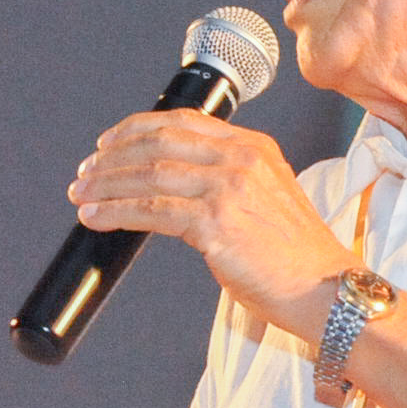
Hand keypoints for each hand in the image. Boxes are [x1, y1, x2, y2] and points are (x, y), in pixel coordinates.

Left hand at [69, 109, 352, 337]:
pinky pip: (151, 210)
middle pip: (159, 143)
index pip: (184, 121)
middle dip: (113, 156)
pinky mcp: (216, 223)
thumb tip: (172, 182)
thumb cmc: (296, 253)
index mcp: (255, 147)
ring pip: (149, 174)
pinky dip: (115, 211)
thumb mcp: (268, 195)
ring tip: (82, 195)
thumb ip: (230, 178)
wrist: (324, 286)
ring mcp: (230, 189)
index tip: (109, 142)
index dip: (136, 127)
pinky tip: (96, 217)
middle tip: (86, 172)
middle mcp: (242, 159)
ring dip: (106, 184)